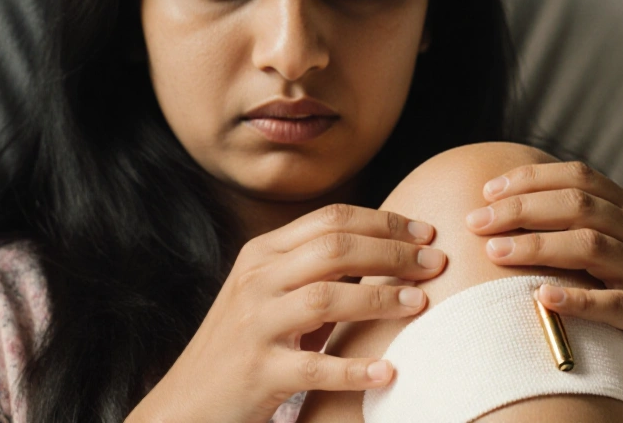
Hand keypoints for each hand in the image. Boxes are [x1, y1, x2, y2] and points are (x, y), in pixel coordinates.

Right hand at [126, 204, 446, 422]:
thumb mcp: (271, 292)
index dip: (384, 220)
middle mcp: (256, 281)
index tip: (427, 231)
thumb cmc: (245, 344)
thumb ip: (313, 266)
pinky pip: (312, 366)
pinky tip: (387, 371)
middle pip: (334, 249)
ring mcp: (255, 326)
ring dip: (379, 298)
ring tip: (420, 303)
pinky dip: (353, 369)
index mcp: (262, 254)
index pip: (331, 219)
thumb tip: (386, 244)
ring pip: (325, 298)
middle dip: (392, 251)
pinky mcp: (258, 372)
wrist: (187, 402)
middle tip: (436, 262)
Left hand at [465, 161, 622, 420]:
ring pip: (590, 245)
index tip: (486, 191)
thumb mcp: (614, 255)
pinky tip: (541, 298)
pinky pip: (611, 303)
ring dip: (537, 246)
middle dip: (521, 208)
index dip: (531, 179)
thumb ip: (578, 229)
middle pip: (578, 204)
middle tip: (476, 221)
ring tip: (494, 251)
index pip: (579, 176)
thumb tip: (507, 209)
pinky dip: (574, 299)